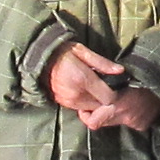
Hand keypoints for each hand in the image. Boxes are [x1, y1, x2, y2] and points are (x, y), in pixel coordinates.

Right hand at [45, 44, 159, 132]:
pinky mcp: (63, 103)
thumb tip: (120, 71)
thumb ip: (103, 63)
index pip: (108, 98)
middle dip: (106, 98)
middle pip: (101, 105)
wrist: (38, 59)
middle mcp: (76, 94)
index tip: (115, 85)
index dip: (115, 93)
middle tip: (106, 85)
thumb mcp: (83, 51)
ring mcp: (68, 101)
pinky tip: (84, 90)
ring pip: (91, 108)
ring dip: (96, 100)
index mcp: (83, 79)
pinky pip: (80, 107)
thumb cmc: (62, 51)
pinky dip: (85, 102)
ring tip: (95, 87)